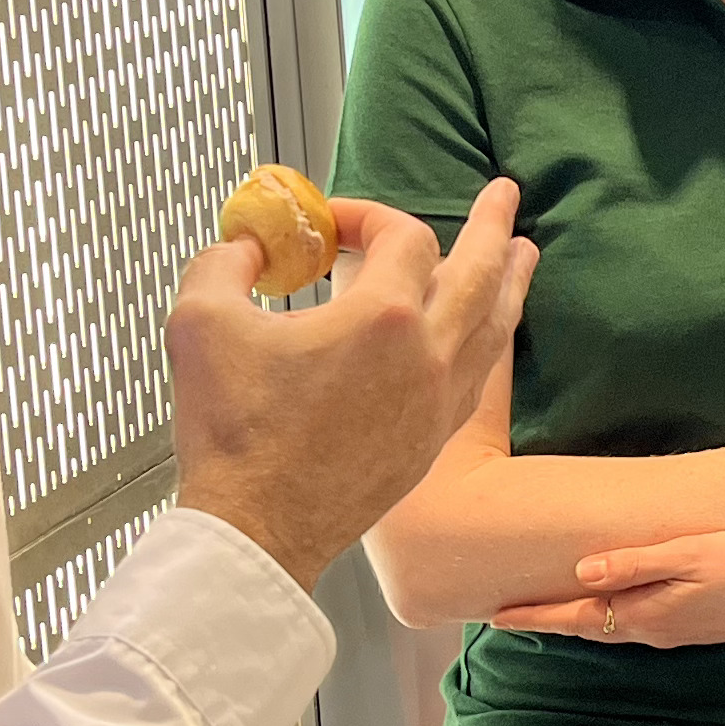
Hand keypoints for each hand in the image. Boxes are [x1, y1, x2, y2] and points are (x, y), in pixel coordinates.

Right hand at [171, 183, 538, 590]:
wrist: (257, 531)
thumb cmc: (233, 436)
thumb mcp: (201, 322)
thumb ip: (224, 262)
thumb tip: (245, 242)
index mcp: (381, 318)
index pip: (401, 237)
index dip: (370, 214)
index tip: (333, 224)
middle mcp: (425, 355)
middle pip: (479, 270)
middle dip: (492, 224)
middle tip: (506, 193)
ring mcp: (436, 402)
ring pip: (494, 325)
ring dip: (510, 281)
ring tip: (523, 255)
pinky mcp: (433, 441)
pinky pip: (479, 375)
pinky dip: (490, 339)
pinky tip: (487, 334)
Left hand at [489, 529, 724, 645]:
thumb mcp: (691, 555)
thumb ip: (635, 564)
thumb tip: (580, 573)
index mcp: (644, 614)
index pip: (574, 617)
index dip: (533, 615)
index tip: (492, 614)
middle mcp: (650, 630)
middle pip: (583, 626)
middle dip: (544, 619)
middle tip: (502, 612)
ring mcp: (670, 631)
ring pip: (605, 627)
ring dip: (571, 619)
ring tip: (540, 606)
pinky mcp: (688, 625)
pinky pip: (629, 622)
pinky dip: (602, 615)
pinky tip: (601, 602)